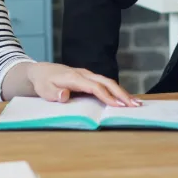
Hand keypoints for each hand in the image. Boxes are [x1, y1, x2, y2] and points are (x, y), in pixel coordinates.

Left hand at [24, 62, 140, 106]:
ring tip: (135, 103)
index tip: (118, 105)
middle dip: (121, 93)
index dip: (107, 96)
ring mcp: (88, 75)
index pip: (95, 87)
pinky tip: (124, 98)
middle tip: (135, 105)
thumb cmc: (43, 82)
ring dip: (122, 92)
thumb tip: (64, 96)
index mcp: (75, 78)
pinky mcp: (89, 78)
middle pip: (107, 82)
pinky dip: (116, 90)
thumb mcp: (44, 90)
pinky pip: (105, 83)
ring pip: (108, 82)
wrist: (41, 71)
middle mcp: (84, 74)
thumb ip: (54, 94)